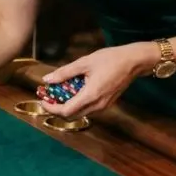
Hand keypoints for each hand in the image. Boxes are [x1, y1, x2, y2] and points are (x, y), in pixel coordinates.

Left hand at [40, 42, 157, 118]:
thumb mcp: (84, 62)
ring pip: (80, 113)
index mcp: (90, 96)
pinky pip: (88, 109)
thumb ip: (65, 72)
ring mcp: (103, 106)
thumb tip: (47, 79)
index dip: (51, 108)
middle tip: (48, 97)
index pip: (66, 111)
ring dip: (67, 106)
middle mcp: (97, 106)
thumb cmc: (109, 59)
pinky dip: (77, 104)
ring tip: (58, 93)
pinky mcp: (107, 104)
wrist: (133, 62)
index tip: (43, 100)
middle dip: (57, 108)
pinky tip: (73, 91)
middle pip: (71, 116)